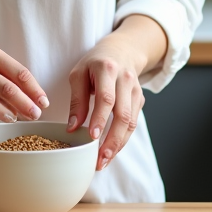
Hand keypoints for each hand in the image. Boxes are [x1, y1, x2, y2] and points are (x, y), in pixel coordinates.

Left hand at [65, 37, 146, 171]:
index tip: (92, 137)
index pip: (106, 98)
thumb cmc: (95, 63)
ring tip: (104, 161)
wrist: (122, 51)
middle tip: (100, 159)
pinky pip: (133, 123)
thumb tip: (72, 128)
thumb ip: (77, 100)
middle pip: (123, 114)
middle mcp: (125, 80)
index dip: (100, 119)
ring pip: (131, 122)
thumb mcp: (79, 74)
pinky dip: (123, 139)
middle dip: (112, 140)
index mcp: (107, 69)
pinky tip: (111, 151)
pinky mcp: (139, 100)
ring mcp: (135, 91)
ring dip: (118, 144)